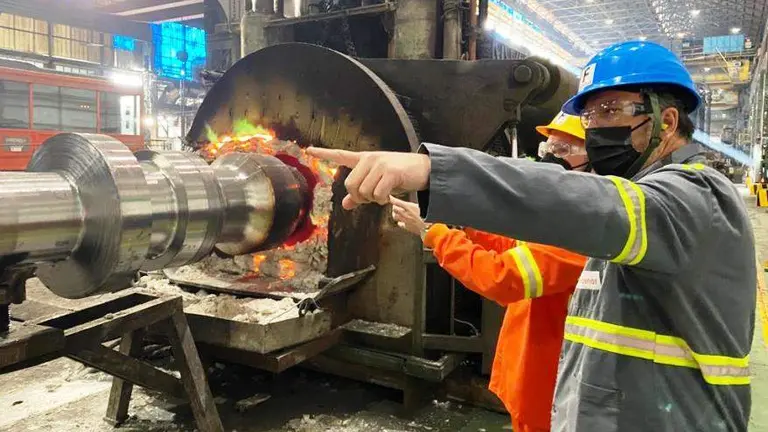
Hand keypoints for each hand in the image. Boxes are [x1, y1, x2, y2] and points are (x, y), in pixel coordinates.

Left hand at [305, 147, 430, 209]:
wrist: (425, 170)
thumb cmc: (401, 176)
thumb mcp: (379, 183)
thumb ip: (361, 193)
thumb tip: (346, 204)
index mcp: (365, 159)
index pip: (341, 155)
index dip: (324, 154)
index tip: (308, 149)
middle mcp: (369, 159)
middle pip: (350, 186)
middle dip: (360, 197)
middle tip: (372, 198)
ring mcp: (379, 165)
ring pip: (364, 192)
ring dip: (373, 200)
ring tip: (384, 194)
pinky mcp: (390, 173)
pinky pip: (377, 195)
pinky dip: (383, 201)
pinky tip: (390, 196)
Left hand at [390, 196, 426, 235]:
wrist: (431, 228)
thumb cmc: (429, 216)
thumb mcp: (423, 206)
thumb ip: (416, 204)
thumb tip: (415, 200)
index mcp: (409, 207)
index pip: (396, 201)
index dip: (391, 199)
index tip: (389, 197)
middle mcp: (405, 214)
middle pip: (394, 209)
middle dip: (394, 206)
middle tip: (395, 204)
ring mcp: (405, 221)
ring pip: (395, 216)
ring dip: (395, 214)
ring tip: (397, 212)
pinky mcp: (407, 227)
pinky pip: (400, 224)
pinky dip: (400, 222)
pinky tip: (402, 221)